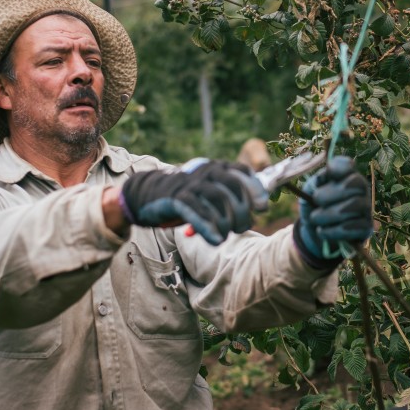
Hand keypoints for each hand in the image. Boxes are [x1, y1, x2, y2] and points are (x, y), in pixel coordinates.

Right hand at [120, 160, 265, 244]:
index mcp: (215, 168)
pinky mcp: (176, 198)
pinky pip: (197, 212)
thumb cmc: (185, 197)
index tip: (262, 207)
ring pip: (218, 199)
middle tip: (242, 227)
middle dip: (242, 210)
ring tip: (226, 235)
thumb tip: (260, 206)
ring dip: (227, 221)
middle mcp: (204, 171)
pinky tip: (216, 241)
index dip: (256, 190)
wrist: (147, 196)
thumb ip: (231, 196)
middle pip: (233, 188)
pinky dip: (208, 227)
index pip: (242, 172)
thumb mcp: (209, 193)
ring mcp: (190, 183)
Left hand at [294, 156, 372, 265]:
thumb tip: (321, 178)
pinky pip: (357, 226)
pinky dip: (335, 230)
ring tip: (315, 218)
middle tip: (316, 199)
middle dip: (332, 192)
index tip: (327, 173)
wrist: (315, 235)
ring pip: (356, 205)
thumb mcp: (308, 194)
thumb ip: (314, 184)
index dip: (338, 167)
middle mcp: (360, 189)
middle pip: (356, 183)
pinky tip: (322, 231)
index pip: (347, 165)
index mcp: (345, 176)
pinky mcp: (367, 227)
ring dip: (330, 213)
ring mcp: (366, 208)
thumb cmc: (313, 208)